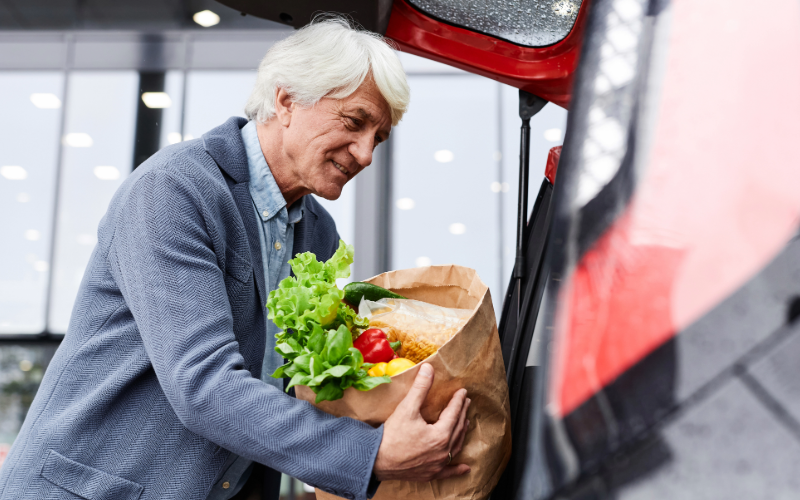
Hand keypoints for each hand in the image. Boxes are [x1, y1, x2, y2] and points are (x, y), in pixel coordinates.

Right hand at [373, 364, 470, 481]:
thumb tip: (428, 368)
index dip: (458, 401)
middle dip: (462, 413)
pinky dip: (457, 469)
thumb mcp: (407, 407)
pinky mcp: (430, 474)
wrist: (376, 460)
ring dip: (461, 434)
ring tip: (465, 423)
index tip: (462, 391)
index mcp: (440, 435)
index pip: (454, 413)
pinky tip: (465, 468)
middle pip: (457, 429)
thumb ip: (420, 388)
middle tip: (465, 402)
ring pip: (455, 447)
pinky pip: (448, 471)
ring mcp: (437, 464)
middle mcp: (443, 451)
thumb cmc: (392, 435)